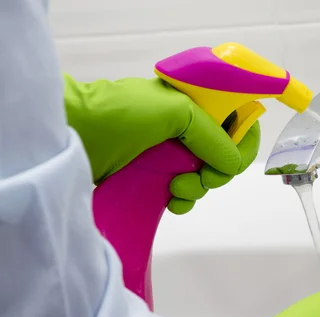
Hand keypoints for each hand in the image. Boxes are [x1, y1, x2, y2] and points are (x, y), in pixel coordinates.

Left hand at [63, 74, 259, 213]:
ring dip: (199, 188)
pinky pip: (184, 192)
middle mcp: (186, 126)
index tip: (230, 161)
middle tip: (200, 178)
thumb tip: (233, 164)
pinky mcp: (154, 176)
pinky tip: (172, 204)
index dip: (243, 140)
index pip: (237, 119)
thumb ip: (211, 134)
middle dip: (217, 170)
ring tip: (176, 191)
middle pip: (224, 153)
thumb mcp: (173, 111)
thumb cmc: (119, 115)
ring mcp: (170, 152)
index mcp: (194, 102)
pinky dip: (184, 201)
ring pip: (206, 176)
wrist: (69, 136)